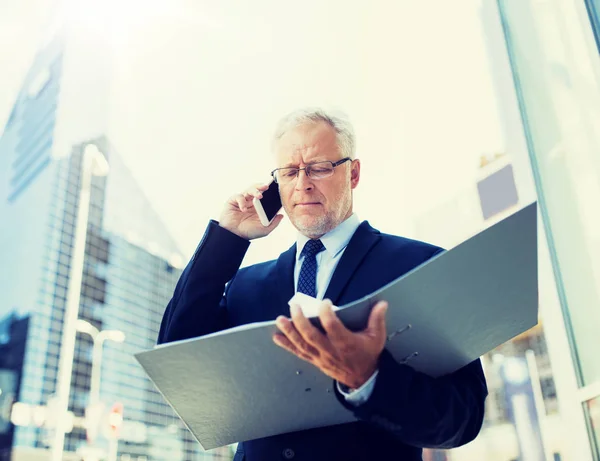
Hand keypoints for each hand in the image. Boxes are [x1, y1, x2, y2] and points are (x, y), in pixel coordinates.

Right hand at [219, 183, 283, 239]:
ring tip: (259, 196)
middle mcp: (252, 202)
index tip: (276, 189)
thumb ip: (274, 223)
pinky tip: (243, 210)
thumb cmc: (248, 232)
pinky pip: (239, 196)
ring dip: (255, 191)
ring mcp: (243, 200)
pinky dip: (242, 201)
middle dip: (262, 186)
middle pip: (257, 189)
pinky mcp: (233, 201)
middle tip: (267, 187)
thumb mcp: (264, 230)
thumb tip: (282, 215)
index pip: (266, 196)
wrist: (233, 236)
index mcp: (260, 207)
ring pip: (249, 190)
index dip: (270, 192)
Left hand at [273, 299, 387, 388]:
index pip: (333, 327)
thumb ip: (377, 319)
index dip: (327, 314)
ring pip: (302, 344)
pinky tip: (277, 337)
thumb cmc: (368, 355)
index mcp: (345, 342)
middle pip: (311, 335)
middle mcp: (330, 350)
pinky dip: (287, 345)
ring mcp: (320, 356)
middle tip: (294, 306)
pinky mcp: (315, 360)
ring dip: (289, 332)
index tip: (325, 302)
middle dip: (300, 321)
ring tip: (280, 320)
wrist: (362, 378)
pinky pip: (299, 353)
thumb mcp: (377, 338)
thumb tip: (382, 304)